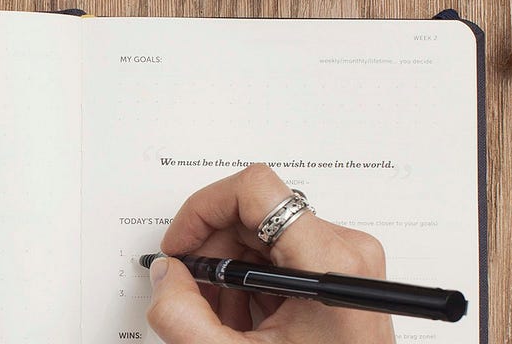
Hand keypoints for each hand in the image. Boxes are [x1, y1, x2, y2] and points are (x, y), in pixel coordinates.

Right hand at [148, 164, 393, 343]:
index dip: (203, 210)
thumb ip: (182, 316)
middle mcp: (345, 250)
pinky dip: (250, 283)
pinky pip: (281, 255)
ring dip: (228, 273)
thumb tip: (164, 274)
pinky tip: (245, 321)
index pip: (255, 190)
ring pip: (264, 235)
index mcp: (327, 262)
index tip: (180, 245)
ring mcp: (346, 260)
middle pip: (254, 214)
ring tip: (221, 318)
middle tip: (192, 292)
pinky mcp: (340, 272)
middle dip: (212, 253)